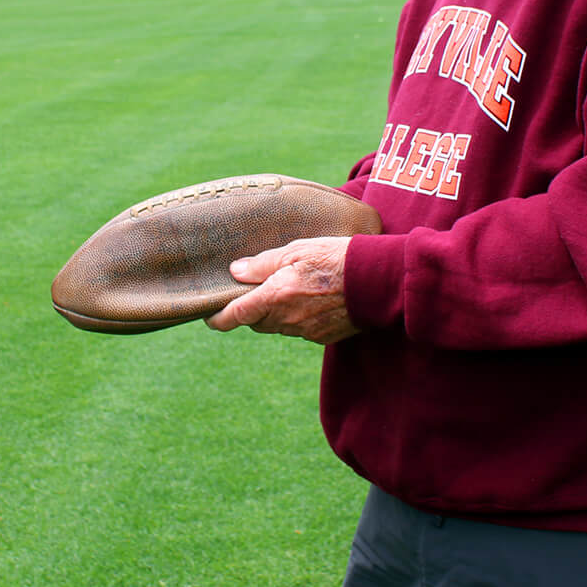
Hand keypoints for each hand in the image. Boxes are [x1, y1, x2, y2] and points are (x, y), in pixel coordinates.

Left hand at [204, 236, 357, 344]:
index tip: (209, 317)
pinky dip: (298, 318)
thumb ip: (263, 264)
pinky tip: (311, 301)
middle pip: (256, 322)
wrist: (376, 280)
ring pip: (278, 327)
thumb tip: (235, 272)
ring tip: (288, 290)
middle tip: (255, 291)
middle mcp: (287, 319)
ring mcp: (305, 331)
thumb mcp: (296, 249)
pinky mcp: (323, 337)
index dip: (218, 318)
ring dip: (275, 314)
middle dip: (251, 310)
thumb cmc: (335, 257)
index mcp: (275, 297)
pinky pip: (300, 330)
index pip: (235, 315)